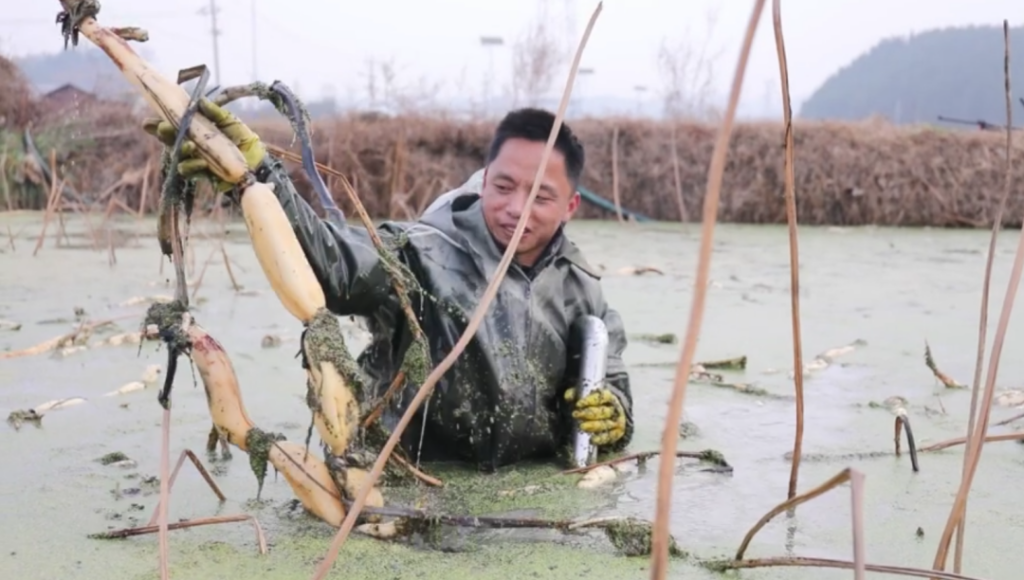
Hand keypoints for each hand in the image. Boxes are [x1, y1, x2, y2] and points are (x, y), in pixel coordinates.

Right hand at [141, 98, 266, 192]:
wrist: (259, 162)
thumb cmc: (244, 140)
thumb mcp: (231, 122)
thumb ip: (215, 113)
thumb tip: (199, 101)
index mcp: (196, 130)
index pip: (173, 126)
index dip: (157, 125)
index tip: (147, 122)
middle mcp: (193, 145)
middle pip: (170, 140)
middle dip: (164, 134)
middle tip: (162, 128)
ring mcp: (197, 160)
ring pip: (178, 157)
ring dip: (180, 150)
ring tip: (189, 145)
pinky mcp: (204, 173)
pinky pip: (191, 171)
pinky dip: (193, 166)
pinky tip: (201, 162)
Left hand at [564, 387, 626, 446]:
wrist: (611, 413)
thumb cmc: (594, 403)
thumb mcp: (585, 396)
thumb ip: (576, 394)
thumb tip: (568, 397)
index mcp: (608, 396)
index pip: (602, 397)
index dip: (590, 400)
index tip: (578, 404)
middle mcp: (614, 408)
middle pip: (604, 411)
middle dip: (589, 413)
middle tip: (576, 414)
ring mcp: (617, 421)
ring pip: (607, 424)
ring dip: (594, 426)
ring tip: (582, 426)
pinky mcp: (617, 433)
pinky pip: (610, 436)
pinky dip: (601, 439)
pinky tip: (592, 440)